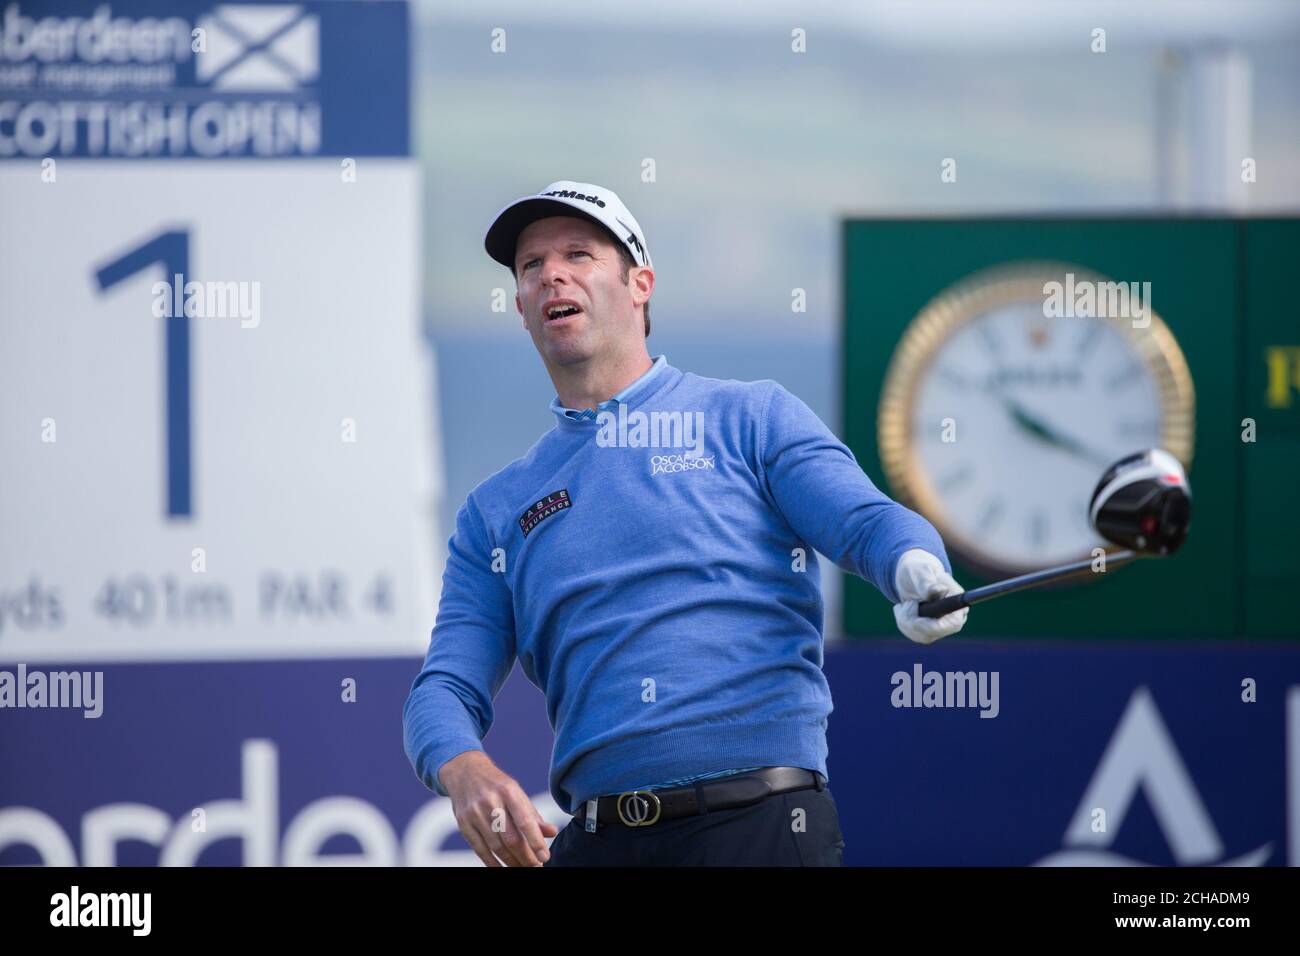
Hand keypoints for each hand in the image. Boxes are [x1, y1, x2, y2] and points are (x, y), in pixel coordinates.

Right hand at [439, 750, 559, 866]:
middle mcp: (491, 802)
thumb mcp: (516, 792)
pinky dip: (492, 863)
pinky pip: (479, 849)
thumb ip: (533, 815)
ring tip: (522, 868)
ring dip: (511, 862)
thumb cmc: (497, 785)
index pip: (524, 821)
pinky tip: (502, 868)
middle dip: (525, 857)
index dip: (535, 841)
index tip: (545, 857)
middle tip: (536, 866)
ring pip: (496, 846)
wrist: (465, 771)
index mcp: (509, 791)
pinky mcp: (463, 823)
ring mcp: (474, 813)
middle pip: (510, 838)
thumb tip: (552, 832)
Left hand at [892, 548, 967, 644]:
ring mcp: (942, 626)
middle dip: (914, 622)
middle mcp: (953, 617)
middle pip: (935, 633)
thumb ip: (928, 583)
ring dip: (906, 620)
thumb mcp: (921, 572)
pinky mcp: (930, 631)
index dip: (934, 626)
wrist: (912, 577)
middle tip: (904, 604)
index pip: (954, 623)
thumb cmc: (919, 571)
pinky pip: (914, 635)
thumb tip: (939, 591)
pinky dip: (904, 623)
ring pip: (922, 636)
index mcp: (957, 600)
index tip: (916, 620)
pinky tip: (904, 609)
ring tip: (904, 603)